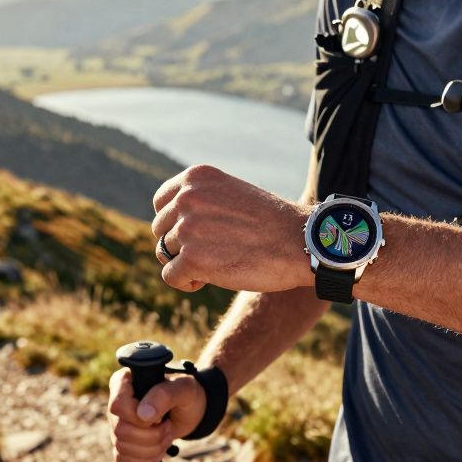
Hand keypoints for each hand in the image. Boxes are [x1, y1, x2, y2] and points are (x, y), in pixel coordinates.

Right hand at [105, 367, 206, 461]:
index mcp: (124, 382)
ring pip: (122, 447)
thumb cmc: (186, 393)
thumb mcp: (183, 388)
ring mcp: (116, 424)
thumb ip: (164, 395)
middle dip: (152, 435)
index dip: (139, 417)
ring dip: (152, 448)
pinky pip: (123, 458)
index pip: (118, 405)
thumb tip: (143, 415)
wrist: (190, 411)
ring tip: (166, 435)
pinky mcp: (121, 443)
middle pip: (120, 429)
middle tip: (168, 425)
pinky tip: (159, 448)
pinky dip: (146, 459)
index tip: (160, 416)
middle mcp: (116, 403)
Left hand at [152, 164, 312, 292]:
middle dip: (180, 245)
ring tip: (215, 265)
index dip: (174, 223)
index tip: (196, 235)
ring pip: (165, 254)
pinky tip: (207, 280)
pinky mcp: (192, 259)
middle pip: (160, 230)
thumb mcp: (233, 195)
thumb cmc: (272, 223)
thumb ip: (202, 202)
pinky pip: (170, 276)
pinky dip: (186, 283)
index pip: (161, 202)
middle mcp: (187, 199)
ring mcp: (187, 228)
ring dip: (186, 264)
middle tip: (211, 254)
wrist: (300, 241)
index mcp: (196, 177)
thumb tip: (173, 226)